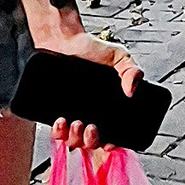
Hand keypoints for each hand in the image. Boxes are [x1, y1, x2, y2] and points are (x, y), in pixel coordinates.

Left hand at [35, 24, 143, 152]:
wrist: (62, 40)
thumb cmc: (88, 48)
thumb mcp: (117, 56)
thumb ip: (131, 69)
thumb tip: (133, 89)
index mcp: (104, 108)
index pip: (109, 135)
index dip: (109, 143)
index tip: (109, 142)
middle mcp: (87, 114)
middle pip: (90, 143)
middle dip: (91, 141)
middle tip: (91, 128)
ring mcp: (70, 114)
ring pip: (72, 141)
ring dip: (75, 138)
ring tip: (76, 123)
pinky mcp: (52, 111)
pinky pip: (55, 132)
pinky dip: (58, 132)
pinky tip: (61, 121)